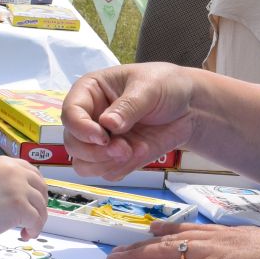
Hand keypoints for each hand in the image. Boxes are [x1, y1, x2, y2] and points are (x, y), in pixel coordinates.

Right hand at [0, 157, 47, 237]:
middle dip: (40, 205)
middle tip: (34, 218)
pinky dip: (34, 229)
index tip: (36, 200)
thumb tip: (25, 197)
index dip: (37, 189)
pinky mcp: (20, 206)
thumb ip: (7, 182)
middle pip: (41, 189)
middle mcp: (15, 172)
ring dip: (38, 220)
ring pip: (41, 206)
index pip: (33, 173)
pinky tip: (26, 234)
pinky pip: (36, 220)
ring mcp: (19, 188)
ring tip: (28, 230)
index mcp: (6, 163)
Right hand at [62, 64, 199, 179]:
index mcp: (90, 91)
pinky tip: (141, 152)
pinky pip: (106, 173)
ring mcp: (101, 140)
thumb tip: (108, 125)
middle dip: (96, 152)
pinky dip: (122, 168)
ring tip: (133, 151)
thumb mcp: (149, 88)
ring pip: (83, 164)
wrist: (189, 107)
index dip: (81, 129)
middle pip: (72, 144)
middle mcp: (90, 117)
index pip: (70, 114)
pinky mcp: (115, 157)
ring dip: (106, 163)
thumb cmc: (166, 86)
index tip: (103, 137)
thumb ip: (128, 106)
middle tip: (124, 149)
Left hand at [105, 222, 259, 258]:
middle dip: (142, 245)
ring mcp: (215, 254)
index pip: (194, 230)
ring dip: (136, 258)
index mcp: (235, 235)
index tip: (153, 229)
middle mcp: (220, 239)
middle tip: (119, 249)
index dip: (170, 230)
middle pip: (172, 239)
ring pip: (166, 253)